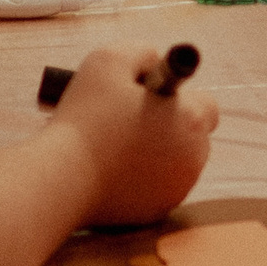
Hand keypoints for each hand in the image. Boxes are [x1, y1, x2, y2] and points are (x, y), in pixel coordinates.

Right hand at [48, 45, 217, 216]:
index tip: (148, 98)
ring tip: (117, 145)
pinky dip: (142, 179)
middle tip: (128, 120)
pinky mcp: (157, 213)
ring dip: (156, 152)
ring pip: (175, 163)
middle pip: (192, 135)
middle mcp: (194, 157)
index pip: (205, 104)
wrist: (61, 179)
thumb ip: (141, 52)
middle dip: (167, 126)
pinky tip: (113, 170)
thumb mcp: (109, 60)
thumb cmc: (86, 117)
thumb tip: (154, 61)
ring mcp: (177, 189)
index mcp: (191, 119)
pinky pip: (156, 188)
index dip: (177, 97)